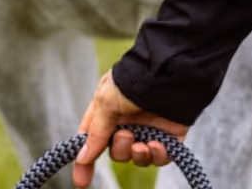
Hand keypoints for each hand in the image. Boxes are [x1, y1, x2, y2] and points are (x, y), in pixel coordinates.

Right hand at [72, 70, 189, 187]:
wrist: (168, 74)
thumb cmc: (132, 82)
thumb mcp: (105, 103)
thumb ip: (95, 133)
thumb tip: (82, 158)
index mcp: (108, 112)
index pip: (93, 141)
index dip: (86, 161)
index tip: (81, 182)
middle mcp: (128, 122)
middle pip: (117, 152)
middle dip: (120, 149)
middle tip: (126, 135)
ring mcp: (149, 129)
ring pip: (138, 157)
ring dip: (138, 155)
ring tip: (142, 144)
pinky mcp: (170, 136)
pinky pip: (160, 157)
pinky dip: (157, 155)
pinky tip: (156, 145)